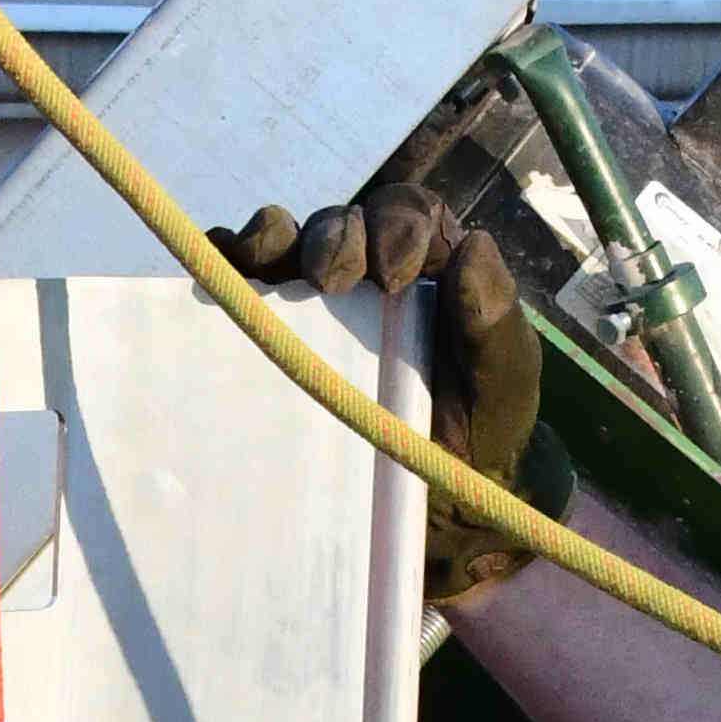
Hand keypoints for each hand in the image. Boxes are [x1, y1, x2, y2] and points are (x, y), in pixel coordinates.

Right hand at [213, 177, 567, 602]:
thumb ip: (495, 316)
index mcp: (430, 264)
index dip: (396, 225)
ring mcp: (316, 303)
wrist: (436, 506)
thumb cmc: (480, 434)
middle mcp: (368, 270)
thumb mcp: (504, 379)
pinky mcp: (276, 336)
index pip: (407, 214)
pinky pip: (243, 288)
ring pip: (288, 245)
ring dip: (272, 241)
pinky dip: (223, 266)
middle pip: (343, 223)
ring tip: (260, 258)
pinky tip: (216, 266)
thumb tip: (474, 245)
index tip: (395, 275)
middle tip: (331, 279)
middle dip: (334, 237)